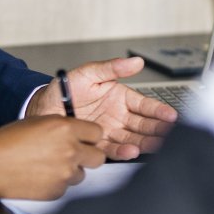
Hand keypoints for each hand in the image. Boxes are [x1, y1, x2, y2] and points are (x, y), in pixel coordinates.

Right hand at [0, 116, 104, 199]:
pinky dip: (57, 183)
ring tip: (48, 166)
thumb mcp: (38, 122)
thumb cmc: (8, 141)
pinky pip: (66, 187)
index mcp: (65, 128)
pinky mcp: (57, 191)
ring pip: (82, 174)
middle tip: (73, 155)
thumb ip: (62, 127)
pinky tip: (40, 176)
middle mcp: (70, 150)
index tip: (85, 140)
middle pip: (98, 157)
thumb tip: (77, 134)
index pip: (97, 133)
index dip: (90, 137)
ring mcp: (65, 173)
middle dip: (88, 156)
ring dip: (71, 171)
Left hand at [26, 56, 176, 159]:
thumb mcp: (88, 73)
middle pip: (144, 124)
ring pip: (134, 139)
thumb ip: (111, 67)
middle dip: (158, 129)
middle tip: (171, 133)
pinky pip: (115, 150)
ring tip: (157, 144)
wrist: (42, 108)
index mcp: (120, 97)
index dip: (158, 110)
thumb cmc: (64, 88)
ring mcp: (110, 132)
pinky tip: (132, 150)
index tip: (171, 114)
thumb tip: (135, 61)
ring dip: (146, 142)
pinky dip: (124, 151)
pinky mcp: (99, 145)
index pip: (144, 104)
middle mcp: (118, 116)